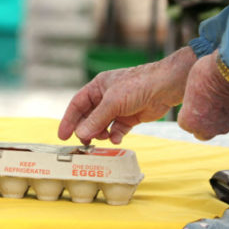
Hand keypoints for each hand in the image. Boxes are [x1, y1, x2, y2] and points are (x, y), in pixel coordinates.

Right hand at [57, 46, 197, 144]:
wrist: (165, 86)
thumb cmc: (137, 85)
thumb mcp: (113, 102)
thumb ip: (96, 119)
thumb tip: (81, 133)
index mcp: (98, 86)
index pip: (77, 104)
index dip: (69, 119)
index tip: (62, 135)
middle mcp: (106, 97)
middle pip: (89, 116)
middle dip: (85, 129)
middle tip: (84, 142)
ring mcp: (119, 108)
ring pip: (103, 125)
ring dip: (100, 134)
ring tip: (102, 139)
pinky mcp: (131, 117)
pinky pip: (117, 130)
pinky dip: (115, 135)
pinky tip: (116, 138)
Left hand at [177, 51, 228, 139]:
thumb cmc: (207, 75)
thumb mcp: (191, 85)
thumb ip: (191, 99)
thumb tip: (193, 100)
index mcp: (190, 120)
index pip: (184, 124)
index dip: (187, 113)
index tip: (189, 103)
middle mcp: (206, 129)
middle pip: (200, 133)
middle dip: (200, 123)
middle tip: (201, 107)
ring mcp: (223, 126)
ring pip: (216, 129)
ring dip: (214, 121)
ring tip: (215, 102)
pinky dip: (226, 114)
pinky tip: (226, 100)